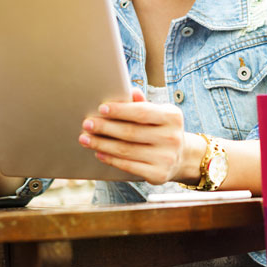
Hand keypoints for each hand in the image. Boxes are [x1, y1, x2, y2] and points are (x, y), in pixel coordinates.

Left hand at [77, 88, 198, 184]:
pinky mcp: (158, 174)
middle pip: (131, 132)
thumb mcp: (158, 114)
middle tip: (87, 124)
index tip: (101, 109)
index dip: (120, 111)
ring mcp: (166, 158)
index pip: (142, 112)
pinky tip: (99, 152)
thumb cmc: (162, 130)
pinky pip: (128, 166)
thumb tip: (130, 91)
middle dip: (105, 128)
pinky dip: (110, 159)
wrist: (181, 157)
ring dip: (102, 144)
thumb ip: (143, 104)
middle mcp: (172, 137)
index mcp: (172, 117)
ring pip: (126, 150)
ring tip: (86, 139)